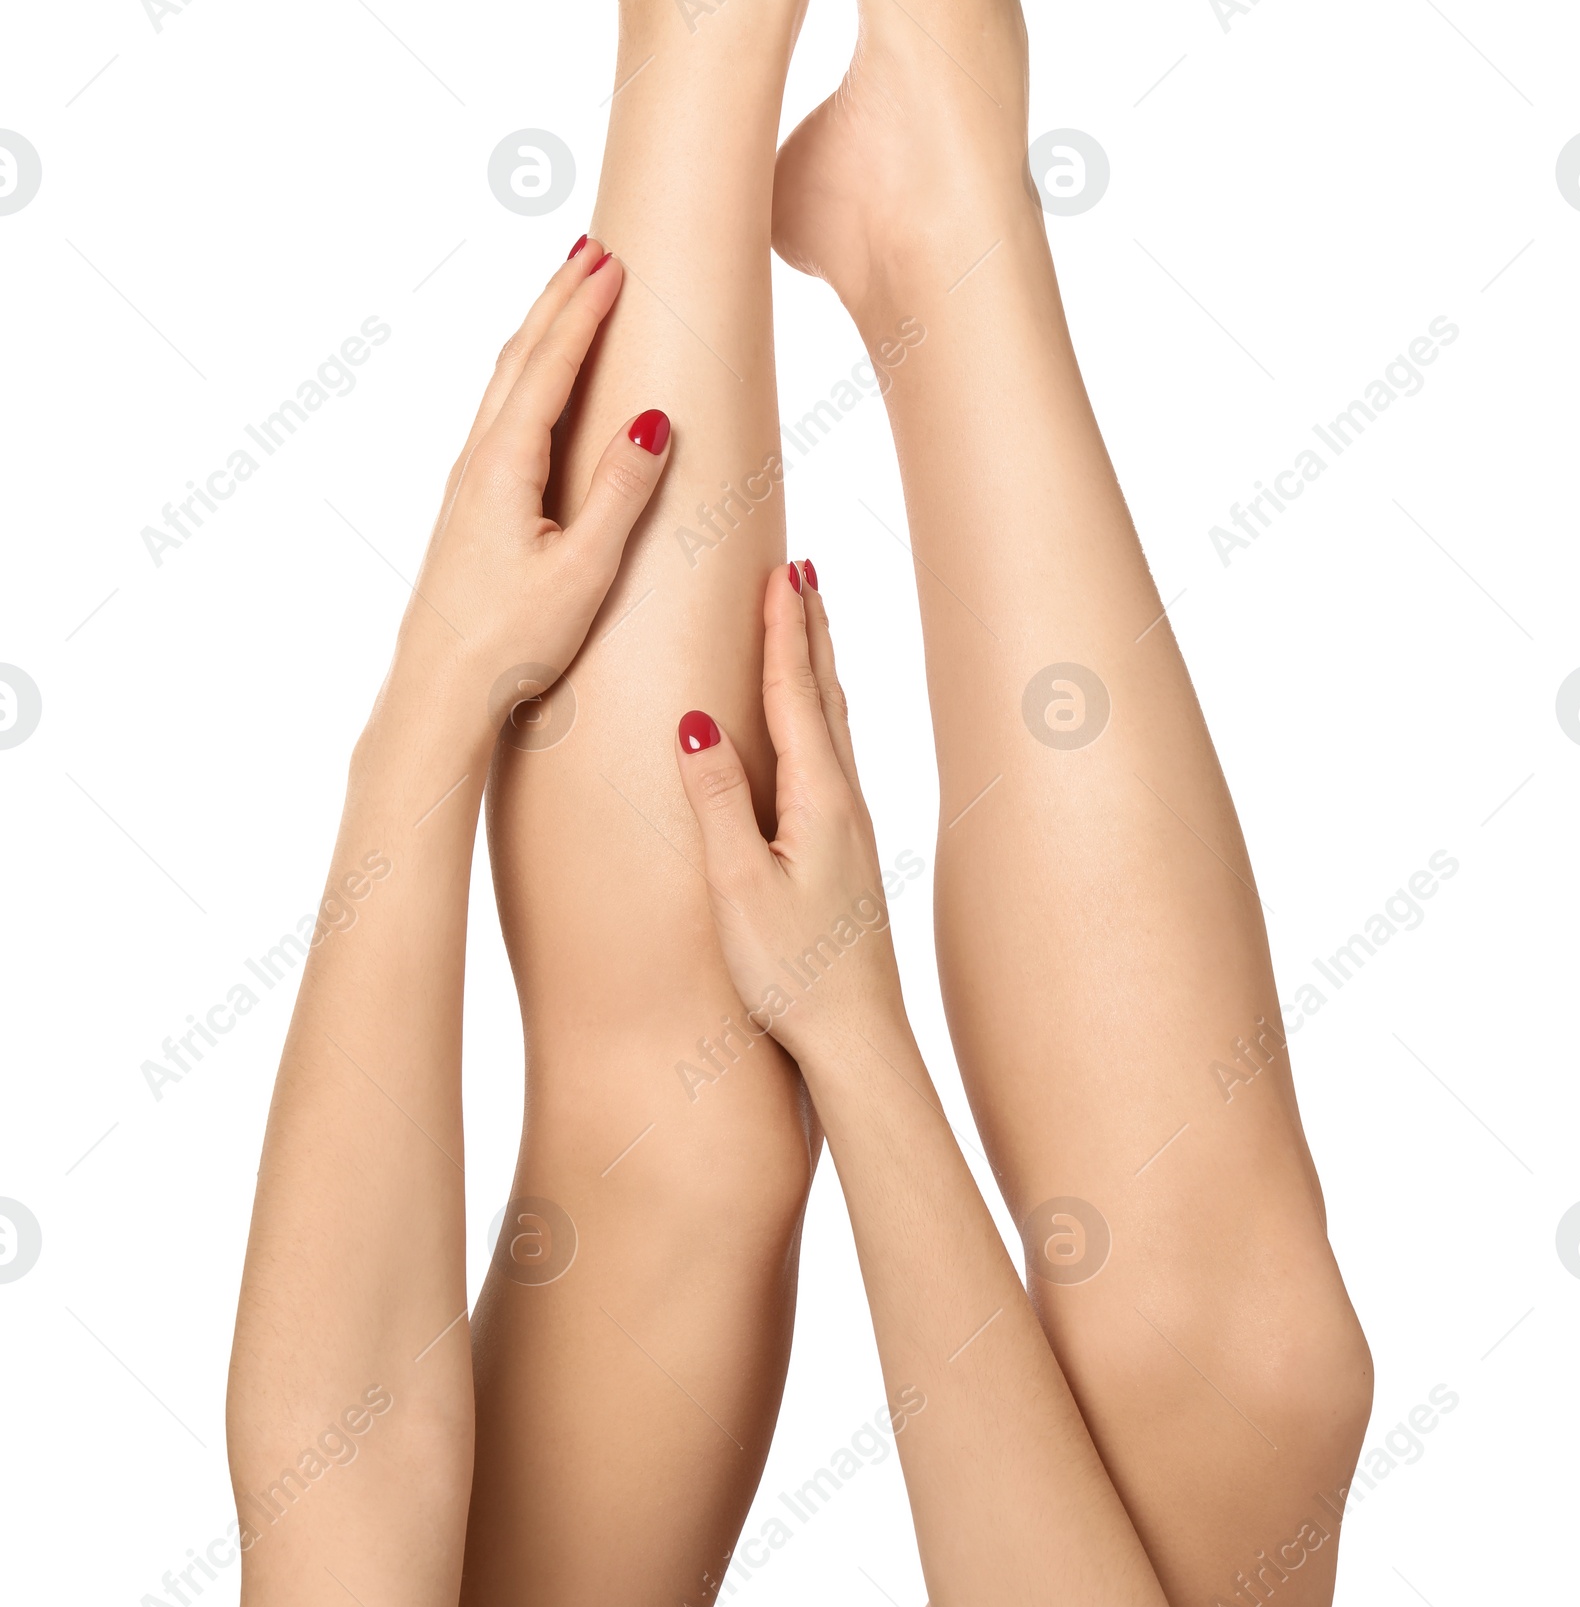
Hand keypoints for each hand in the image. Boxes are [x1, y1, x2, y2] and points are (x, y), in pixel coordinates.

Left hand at [387, 239, 669, 720]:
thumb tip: (654, 420)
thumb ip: (621, 492)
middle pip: (521, 357)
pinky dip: (527, 373)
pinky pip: (501, 413)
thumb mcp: (583, 570)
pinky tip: (536, 382)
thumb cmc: (512, 641)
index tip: (614, 261)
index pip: (550, 365)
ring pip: (505, 382)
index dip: (583, 309)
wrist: (439, 692)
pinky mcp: (471, 506)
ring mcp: (469, 482)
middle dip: (558, 298)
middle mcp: (478, 460)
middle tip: (593, 248)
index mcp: (505, 464)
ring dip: (540, 330)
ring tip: (568, 292)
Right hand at [674, 563, 907, 1072]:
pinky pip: (833, 754)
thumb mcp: (739, 886)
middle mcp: (843, 801)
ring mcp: (851, 825)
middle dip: (808, 626)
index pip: (794, 693)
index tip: (781, 569)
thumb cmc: (793, 973)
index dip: (784, 628)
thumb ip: (717, 800)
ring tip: (809, 620)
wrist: (857, 1039)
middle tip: (799, 567)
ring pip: (834, 722)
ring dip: (819, 663)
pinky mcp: (846, 851)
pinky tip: (818, 724)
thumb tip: (695, 720)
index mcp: (817, 799)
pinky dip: (822, 711)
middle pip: (824, 692)